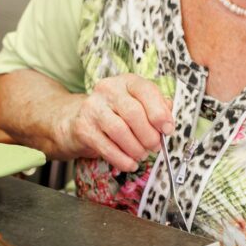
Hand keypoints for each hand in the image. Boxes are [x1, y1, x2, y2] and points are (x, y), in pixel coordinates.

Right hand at [57, 73, 173, 171]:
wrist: (77, 120)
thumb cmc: (115, 113)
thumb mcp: (137, 104)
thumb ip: (156, 108)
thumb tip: (168, 121)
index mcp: (127, 81)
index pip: (146, 91)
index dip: (160, 113)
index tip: (168, 130)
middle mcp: (108, 90)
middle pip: (134, 113)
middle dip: (149, 135)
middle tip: (155, 147)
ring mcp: (93, 108)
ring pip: (120, 131)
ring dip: (136, 148)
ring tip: (141, 155)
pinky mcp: (83, 128)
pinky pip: (106, 147)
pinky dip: (122, 159)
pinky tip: (130, 164)